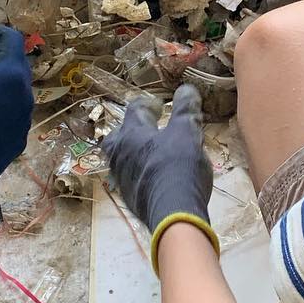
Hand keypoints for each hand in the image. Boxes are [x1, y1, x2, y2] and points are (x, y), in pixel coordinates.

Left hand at [103, 84, 217, 272]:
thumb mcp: (187, 133)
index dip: (146, 104)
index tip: (157, 105)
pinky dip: (140, 173)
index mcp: (132, 134)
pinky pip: (130, 179)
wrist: (173, 214)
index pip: (135, 111)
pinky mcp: (130, 199)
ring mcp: (122, 179)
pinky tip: (153, 176)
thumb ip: (186, 110)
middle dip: (129, 130)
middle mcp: (121, 154)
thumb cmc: (178, 166)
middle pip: (116, 137)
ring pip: (121, 160)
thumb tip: (186, 89)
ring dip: (133, 153)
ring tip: (149, 153)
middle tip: (145, 129)